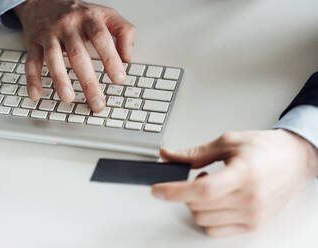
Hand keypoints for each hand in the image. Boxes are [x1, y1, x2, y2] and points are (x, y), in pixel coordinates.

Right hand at [14, 0, 136, 111]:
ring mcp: (49, 34)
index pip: (101, 38)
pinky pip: (31, 61)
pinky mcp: (33, 42)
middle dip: (88, 81)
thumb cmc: (80, 13)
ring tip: (68, 98)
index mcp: (88, 18)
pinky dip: (32, 79)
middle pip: (78, 54)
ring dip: (60, 79)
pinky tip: (37, 95)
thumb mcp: (107, 15)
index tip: (119, 79)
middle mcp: (67, 25)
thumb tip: (128, 58)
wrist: (45, 0)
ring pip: (53, 57)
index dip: (110, 59)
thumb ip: (124, 32)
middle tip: (97, 103)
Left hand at [152, 130, 317, 236]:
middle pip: (199, 206)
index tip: (157, 190)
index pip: (202, 190)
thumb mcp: (228, 142)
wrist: (294, 159)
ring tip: (212, 186)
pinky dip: (207, 217)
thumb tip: (168, 156)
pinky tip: (216, 201)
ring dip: (197, 204)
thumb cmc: (266, 149)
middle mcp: (249, 199)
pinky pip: (216, 230)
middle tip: (198, 176)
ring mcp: (252, 215)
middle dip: (187, 192)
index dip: (174, 191)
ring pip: (204, 220)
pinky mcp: (253, 224)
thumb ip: (194, 153)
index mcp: (243, 174)